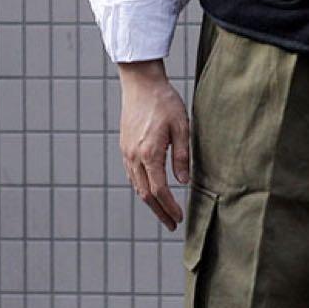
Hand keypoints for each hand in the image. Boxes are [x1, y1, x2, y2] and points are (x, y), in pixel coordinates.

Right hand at [117, 59, 190, 230]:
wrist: (141, 83)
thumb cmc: (164, 102)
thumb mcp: (181, 127)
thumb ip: (182, 156)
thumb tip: (183, 182)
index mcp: (149, 154)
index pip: (159, 191)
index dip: (169, 207)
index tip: (179, 218)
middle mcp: (134, 157)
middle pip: (145, 194)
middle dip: (159, 212)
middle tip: (172, 224)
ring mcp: (126, 152)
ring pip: (136, 186)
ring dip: (150, 202)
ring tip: (164, 211)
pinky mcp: (125, 147)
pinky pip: (131, 175)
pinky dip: (142, 187)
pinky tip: (151, 190)